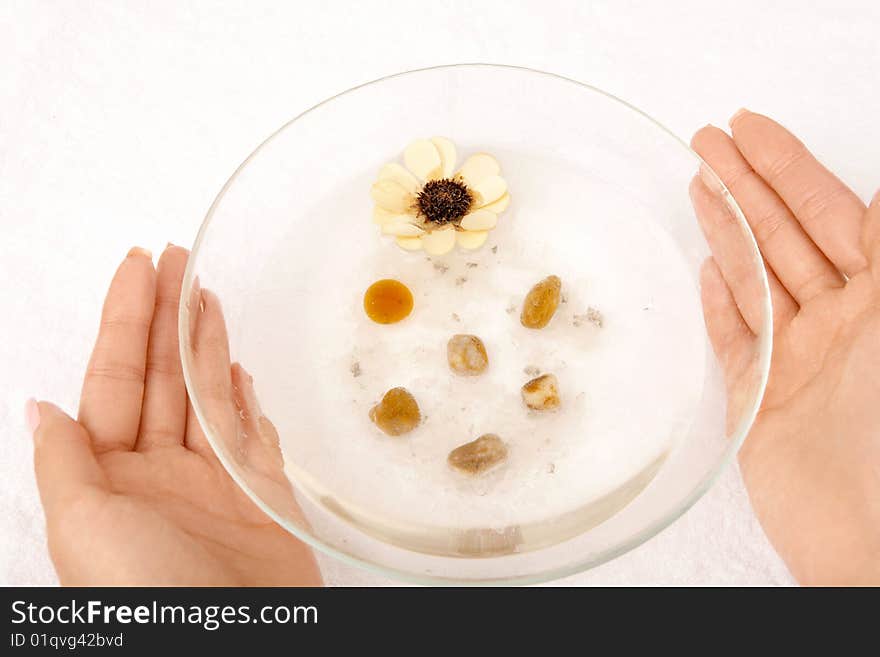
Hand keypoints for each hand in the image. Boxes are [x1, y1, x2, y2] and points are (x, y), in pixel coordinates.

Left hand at [27, 245, 321, 585]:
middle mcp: (158, 473)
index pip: (117, 378)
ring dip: (206, 345)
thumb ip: (64, 463)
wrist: (240, 647)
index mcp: (109, 476)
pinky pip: (252, 435)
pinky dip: (245, 400)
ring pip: (208, 396)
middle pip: (164, 376)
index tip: (137, 266)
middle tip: (177, 257)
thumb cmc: (150, 595)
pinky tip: (239, 368)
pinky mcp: (260, 496)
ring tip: (207, 295)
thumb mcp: (83, 527)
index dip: (125, 319)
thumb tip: (41, 408)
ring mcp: (212, 482)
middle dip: (167, 316)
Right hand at [691, 110, 879, 584]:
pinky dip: (721, 299)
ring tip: (699, 183)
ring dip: (728, 228)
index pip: (834, 213)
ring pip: (757, 277)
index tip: (752, 130)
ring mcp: (801, 359)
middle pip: (787, 236)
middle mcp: (846, 322)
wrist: (867, 537)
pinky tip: (707, 264)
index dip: (791, 167)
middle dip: (748, 184)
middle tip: (707, 141)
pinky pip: (736, 336)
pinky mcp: (762, 396)